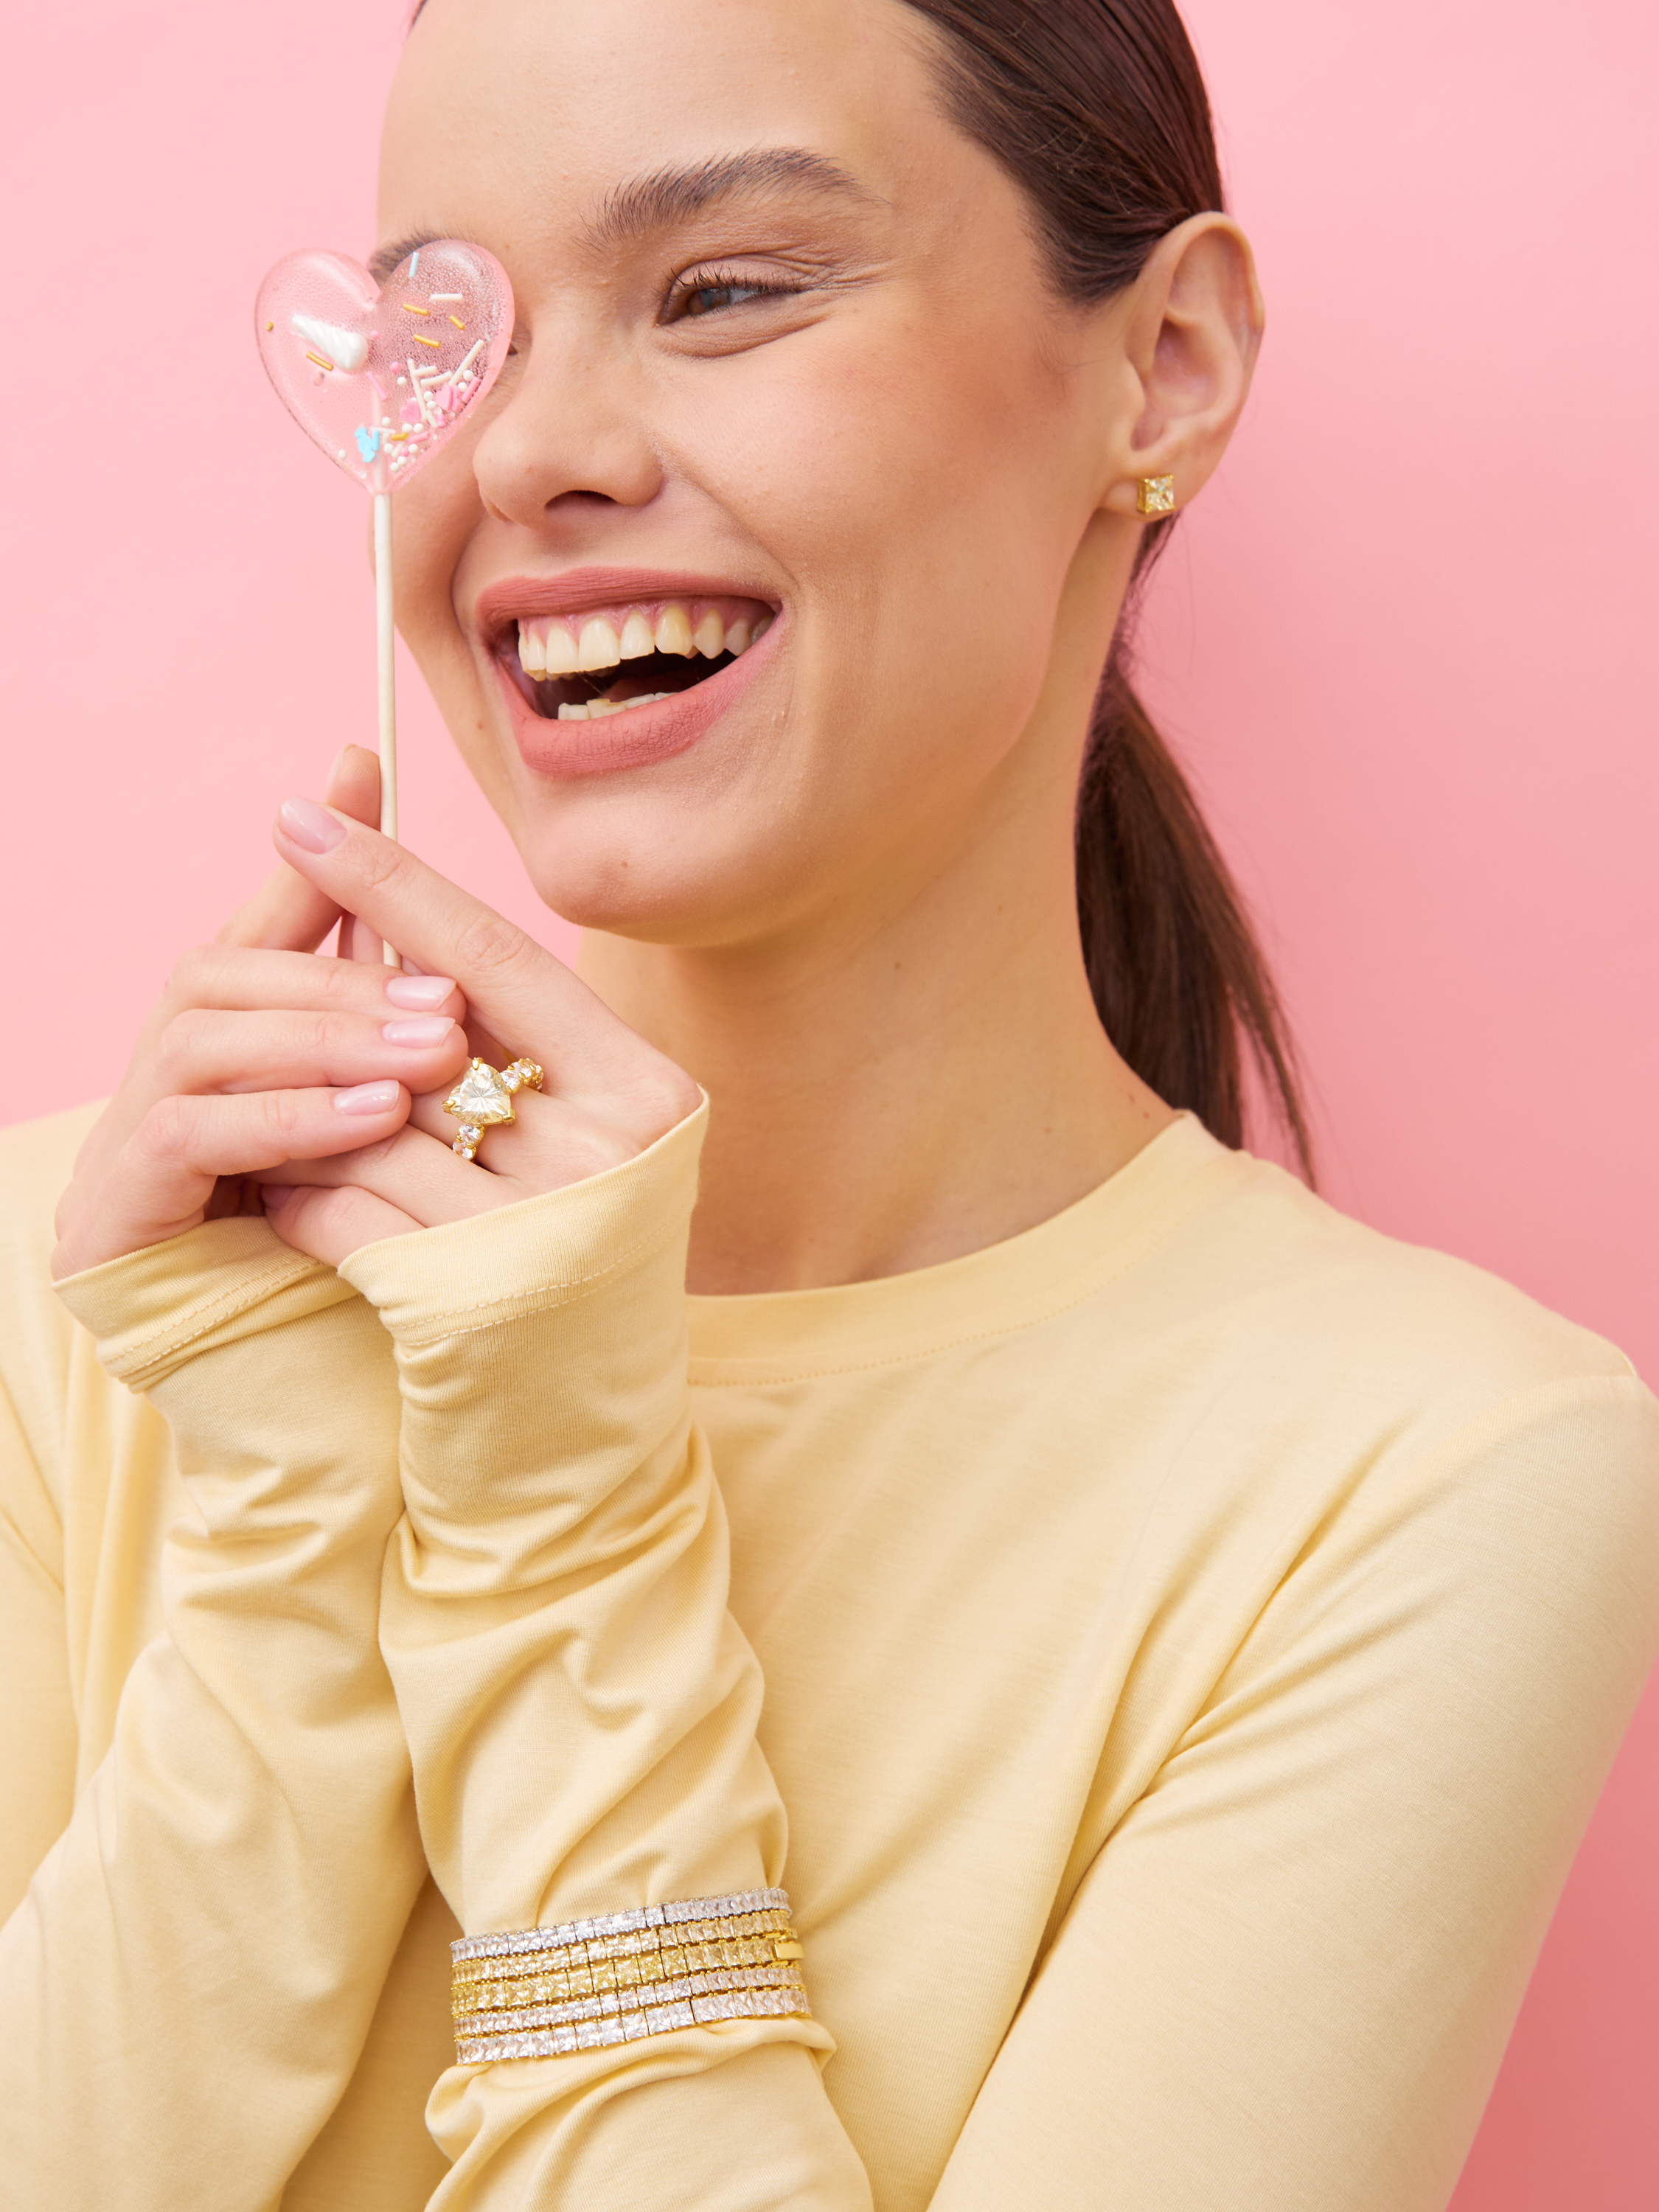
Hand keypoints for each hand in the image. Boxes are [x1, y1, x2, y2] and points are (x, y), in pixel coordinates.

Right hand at [52, 750, 471, 1278]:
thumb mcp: (409, 1145)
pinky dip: (285, 1117)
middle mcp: (161, 1085)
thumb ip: (413, 1039)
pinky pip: (187, 1137)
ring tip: (426, 1059)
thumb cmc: (375, 1277)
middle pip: (224, 973)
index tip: (361, 756)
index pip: (262, 924)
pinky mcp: (108, 1224)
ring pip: (200, 1039)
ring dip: (323, 1039)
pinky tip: (371, 1122)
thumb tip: (468, 944)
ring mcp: (123, 1151)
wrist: (322, 1426)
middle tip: (448, 1004)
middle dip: (342, 975)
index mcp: (228, 1056)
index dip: (314, 847)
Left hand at [257, 796, 702, 1266]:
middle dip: (335, 1019)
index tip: (303, 817)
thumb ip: (505, 1033)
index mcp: (647, 1090)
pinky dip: (303, 1200)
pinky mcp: (468, 1301)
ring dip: (309, 1120)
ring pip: (370, 1122)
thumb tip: (388, 899)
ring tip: (282, 1126)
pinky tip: (293, 1204)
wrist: (581, 1442)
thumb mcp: (575, 1136)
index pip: (499, 956)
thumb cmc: (569, 1262)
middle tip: (253, 986)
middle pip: (425, 1034)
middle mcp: (609, 1151)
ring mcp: (543, 1229)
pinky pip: (342, 1212)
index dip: (394, 881)